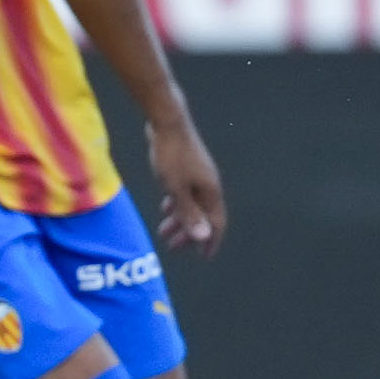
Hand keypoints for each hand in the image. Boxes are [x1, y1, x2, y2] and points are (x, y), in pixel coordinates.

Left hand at [146, 113, 226, 255]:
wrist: (168, 122)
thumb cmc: (171, 155)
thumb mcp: (176, 188)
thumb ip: (189, 213)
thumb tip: (204, 237)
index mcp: (211, 192)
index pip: (215, 223)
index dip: (210, 241)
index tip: (204, 256)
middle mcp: (209, 185)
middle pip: (202, 215)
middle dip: (189, 233)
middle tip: (173, 248)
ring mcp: (198, 175)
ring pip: (191, 204)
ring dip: (179, 219)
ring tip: (163, 232)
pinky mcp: (187, 167)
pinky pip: (185, 193)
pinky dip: (177, 204)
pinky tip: (165, 208)